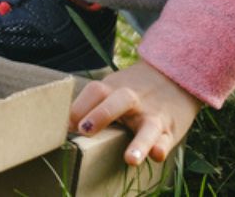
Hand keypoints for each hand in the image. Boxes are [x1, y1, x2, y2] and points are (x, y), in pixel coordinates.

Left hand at [69, 61, 200, 165]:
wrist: (174, 76)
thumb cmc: (132, 90)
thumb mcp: (112, 89)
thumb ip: (90, 105)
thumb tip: (60, 126)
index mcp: (114, 88)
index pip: (95, 91)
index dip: (78, 107)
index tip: (61, 126)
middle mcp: (133, 100)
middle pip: (119, 100)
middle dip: (101, 115)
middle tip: (84, 130)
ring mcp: (153, 115)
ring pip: (148, 127)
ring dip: (139, 143)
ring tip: (130, 159)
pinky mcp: (170, 129)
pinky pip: (167, 139)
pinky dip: (162, 147)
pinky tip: (156, 155)